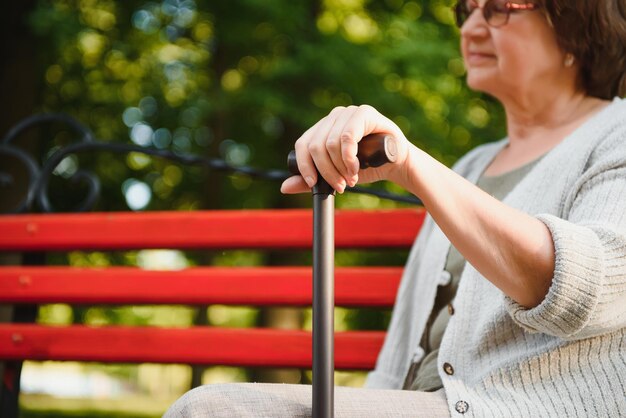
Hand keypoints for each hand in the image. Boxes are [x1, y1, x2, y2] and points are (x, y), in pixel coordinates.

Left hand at [280, 105, 409, 193]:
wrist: (396, 165)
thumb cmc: (366, 167)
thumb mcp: (335, 175)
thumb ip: (311, 180)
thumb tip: (284, 187)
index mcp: (323, 128)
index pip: (302, 144)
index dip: (305, 167)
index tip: (314, 184)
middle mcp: (333, 117)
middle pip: (315, 146)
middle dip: (326, 172)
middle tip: (340, 186)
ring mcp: (348, 112)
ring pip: (330, 143)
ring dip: (340, 167)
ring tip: (351, 178)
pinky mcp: (364, 113)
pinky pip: (347, 137)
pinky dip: (349, 157)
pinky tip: (356, 167)